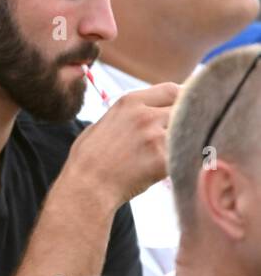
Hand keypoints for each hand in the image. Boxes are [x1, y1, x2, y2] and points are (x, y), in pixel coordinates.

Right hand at [64, 82, 178, 205]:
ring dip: (188, 141)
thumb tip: (148, 113)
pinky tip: (177, 167)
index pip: (172, 89)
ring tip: (182, 151)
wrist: (87, 185)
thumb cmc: (89, 156)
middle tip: (188, 132)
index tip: (189, 107)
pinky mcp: (163, 160)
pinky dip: (186, 160)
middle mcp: (145, 115)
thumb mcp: (105, 122)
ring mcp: (155, 137)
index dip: (184, 98)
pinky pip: (186, 155)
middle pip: (184, 109)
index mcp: (129, 102)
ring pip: (189, 132)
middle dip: (188, 119)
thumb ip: (129, 114)